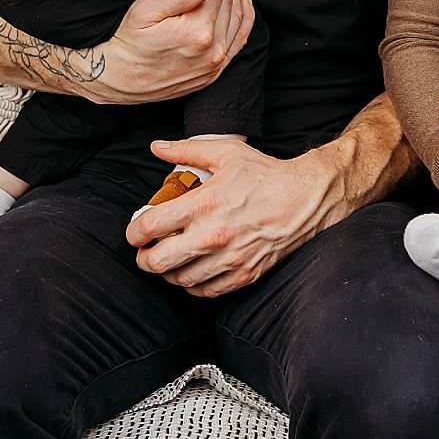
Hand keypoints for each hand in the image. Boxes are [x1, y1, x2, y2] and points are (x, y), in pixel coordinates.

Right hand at [87, 0, 255, 105]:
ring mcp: (217, 62)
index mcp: (198, 31)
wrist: (121, 78)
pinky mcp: (215, 71)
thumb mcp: (146, 10)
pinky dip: (245, 18)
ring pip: (237, 16)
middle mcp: (214, 49)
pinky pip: (240, 39)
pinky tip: (244, 2)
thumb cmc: (129, 42)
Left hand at [125, 136, 336, 296]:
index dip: (133, 232)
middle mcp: (212, 236)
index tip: (134, 232)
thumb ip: (185, 151)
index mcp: (203, 204)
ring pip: (179, 279)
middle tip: (145, 251)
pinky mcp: (243, 274)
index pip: (149, 227)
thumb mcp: (225, 153)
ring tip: (169, 260)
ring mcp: (228, 259)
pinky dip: (192, 285)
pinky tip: (191, 272)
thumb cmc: (265, 174)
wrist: (306, 198)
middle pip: (157, 261)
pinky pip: (205, 291)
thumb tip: (156, 147)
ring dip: (167, 272)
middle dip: (143, 258)